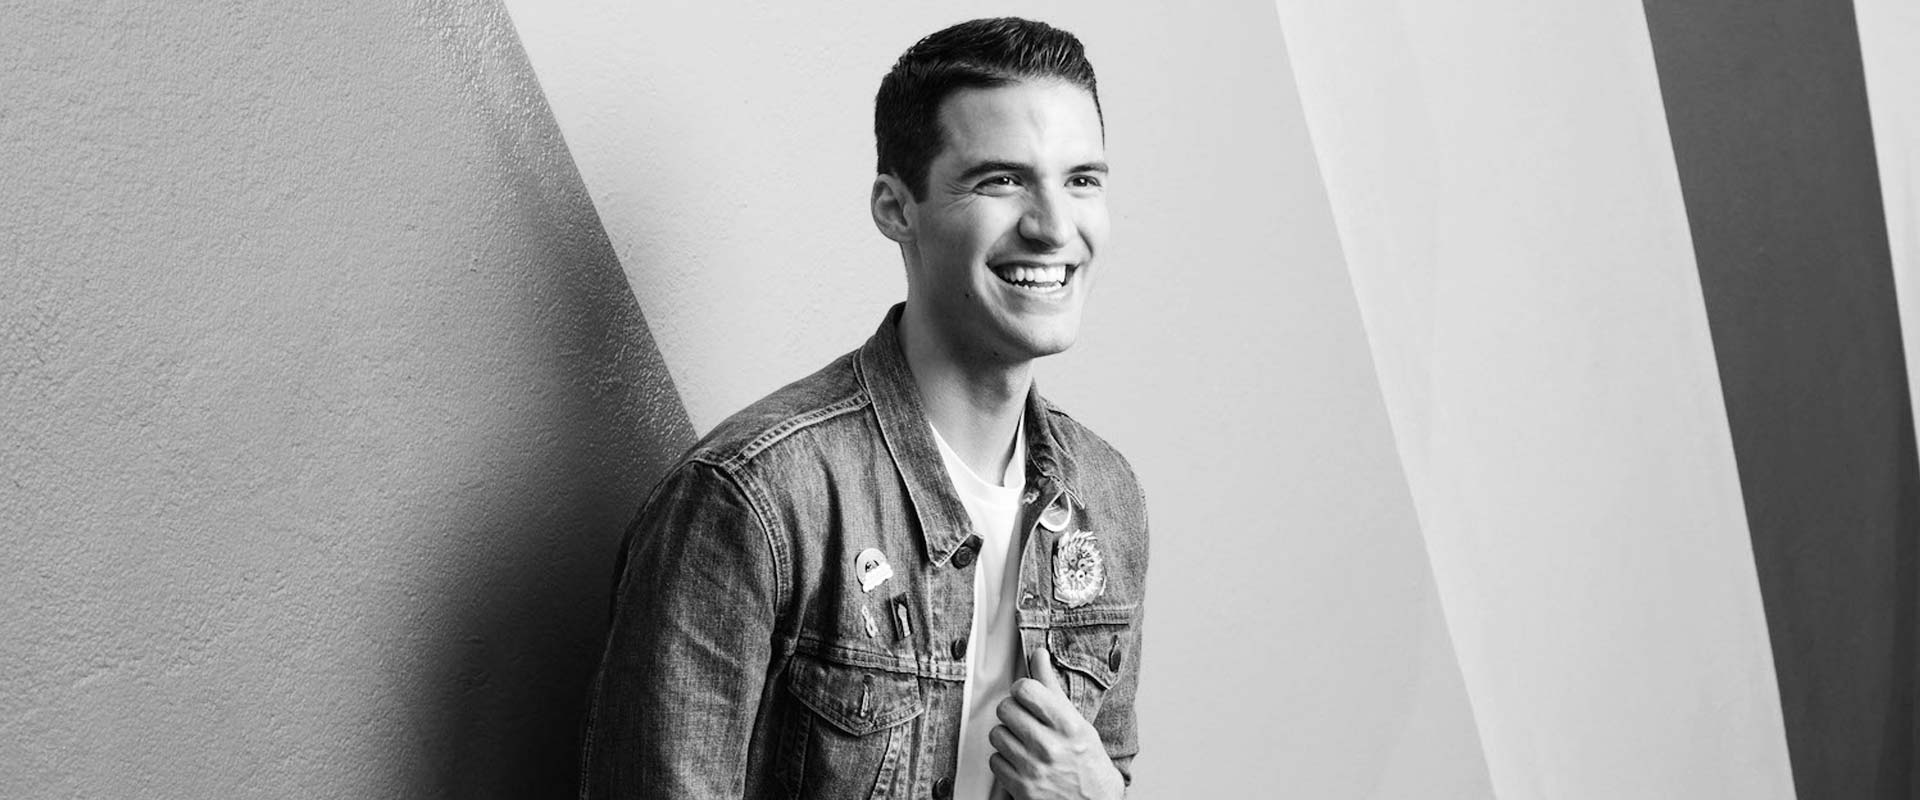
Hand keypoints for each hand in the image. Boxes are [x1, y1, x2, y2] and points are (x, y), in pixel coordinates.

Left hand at [986, 648, 1125, 799]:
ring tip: (1023, 741)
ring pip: (996, 734)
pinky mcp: (1020, 788)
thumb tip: (1038, 655)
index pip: (1025, 689)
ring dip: (1006, 736)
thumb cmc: (1088, 763)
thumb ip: (1052, 688)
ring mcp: (1033, 769)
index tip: (1025, 695)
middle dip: (1012, 711)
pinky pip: (994, 760)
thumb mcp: (1078, 722)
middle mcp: (1049, 746)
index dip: (1021, 689)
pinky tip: (1020, 760)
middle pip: (1006, 709)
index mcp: (1068, 725)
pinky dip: (1003, 760)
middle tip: (1024, 719)